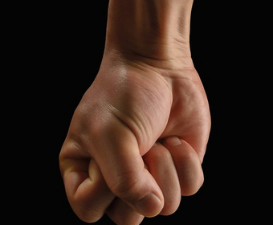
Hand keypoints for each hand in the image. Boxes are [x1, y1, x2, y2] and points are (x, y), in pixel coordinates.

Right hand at [58, 50, 208, 222]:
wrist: (158, 64)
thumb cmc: (123, 94)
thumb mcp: (111, 136)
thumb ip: (124, 182)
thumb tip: (151, 207)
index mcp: (82, 170)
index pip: (87, 210)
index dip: (102, 191)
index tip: (108, 157)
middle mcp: (114, 178)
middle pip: (128, 218)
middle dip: (140, 184)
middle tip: (138, 151)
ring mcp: (148, 176)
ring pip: (163, 208)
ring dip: (165, 169)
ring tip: (156, 140)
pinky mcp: (178, 169)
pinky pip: (189, 189)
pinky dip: (186, 163)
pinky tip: (174, 139)